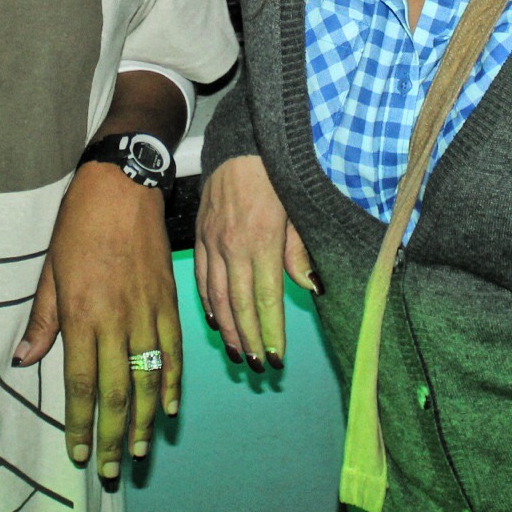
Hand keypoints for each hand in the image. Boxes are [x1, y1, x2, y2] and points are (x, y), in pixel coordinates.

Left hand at [14, 162, 179, 479]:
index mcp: (82, 314)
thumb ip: (43, 319)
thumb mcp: (50, 270)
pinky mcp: (169, 302)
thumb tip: (25, 359)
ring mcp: (148, 312)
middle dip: (113, 436)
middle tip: (109, 470)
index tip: (78, 451)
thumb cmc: (79, 225)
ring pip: (149, 380)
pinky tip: (168, 409)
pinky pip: (174, 352)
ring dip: (144, 420)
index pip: (82, 383)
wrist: (122, 187)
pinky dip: (173, 384)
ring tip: (139, 451)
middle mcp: (117, 319)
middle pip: (117, 392)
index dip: (81, 423)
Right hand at [195, 155, 319, 371]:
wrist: (242, 144)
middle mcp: (233, 247)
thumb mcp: (296, 209)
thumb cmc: (276, 174)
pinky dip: (207, 303)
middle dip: (249, 339)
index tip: (278, 358)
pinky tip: (215, 320)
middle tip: (259, 366)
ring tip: (238, 352)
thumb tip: (311, 287)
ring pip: (217, 297)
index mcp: (261, 242)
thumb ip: (300, 250)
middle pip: (240, 305)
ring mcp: (213, 243)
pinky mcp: (200, 235)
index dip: (271, 333)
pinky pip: (201, 278)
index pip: (267, 300)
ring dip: (228, 329)